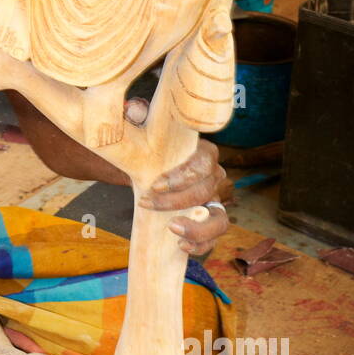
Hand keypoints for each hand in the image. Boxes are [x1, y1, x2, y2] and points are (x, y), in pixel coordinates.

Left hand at [130, 101, 227, 254]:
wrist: (141, 172)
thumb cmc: (145, 150)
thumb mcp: (139, 131)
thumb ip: (136, 117)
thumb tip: (133, 108)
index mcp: (202, 153)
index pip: (204, 163)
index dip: (182, 176)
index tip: (155, 185)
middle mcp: (214, 177)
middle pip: (208, 190)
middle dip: (178, 201)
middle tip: (147, 203)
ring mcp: (213, 201)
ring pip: (221, 219)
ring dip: (199, 228)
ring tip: (172, 229)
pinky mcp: (207, 222)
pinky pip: (214, 238)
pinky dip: (201, 245)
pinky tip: (180, 246)